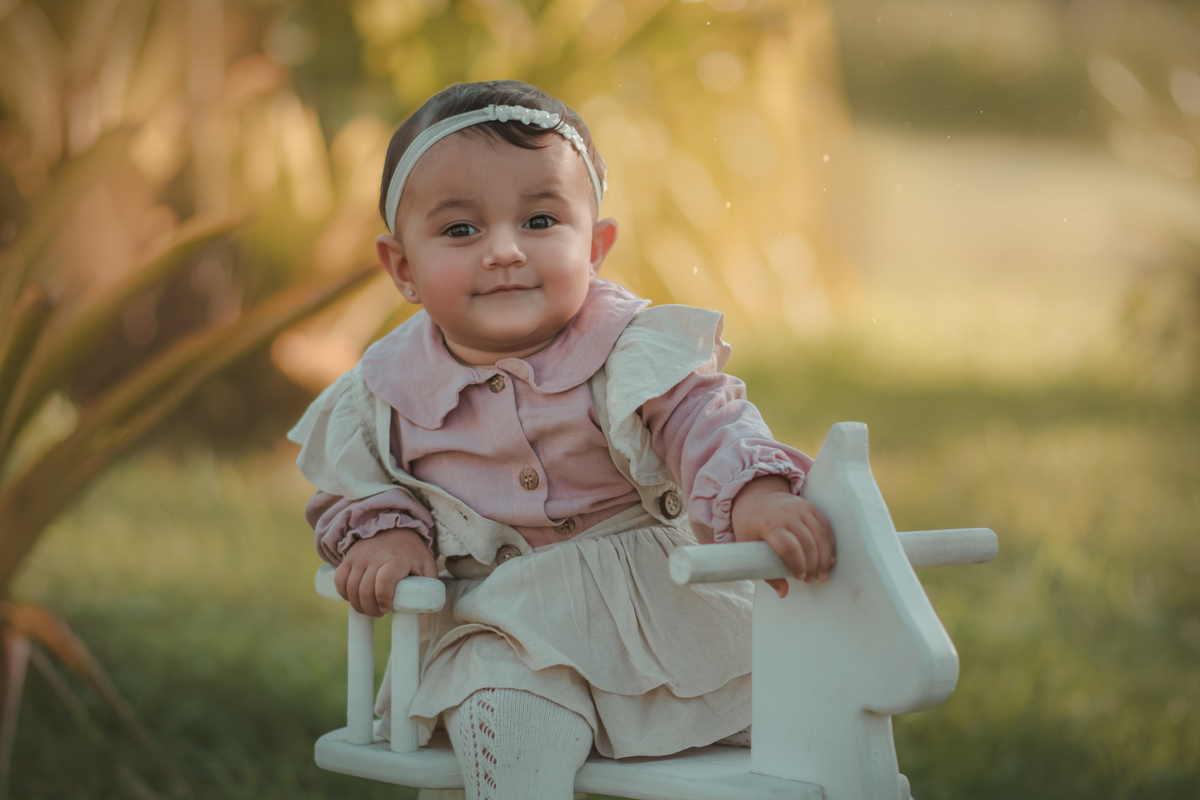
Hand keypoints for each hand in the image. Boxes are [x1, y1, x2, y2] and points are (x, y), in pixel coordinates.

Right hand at [334, 528, 437, 615]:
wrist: (394, 528)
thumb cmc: (411, 551)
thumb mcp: (426, 564)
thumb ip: (429, 584)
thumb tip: (423, 609)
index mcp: (397, 560)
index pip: (384, 581)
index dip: (383, 599)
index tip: (387, 609)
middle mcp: (376, 557)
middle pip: (366, 589)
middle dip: (371, 608)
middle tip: (379, 613)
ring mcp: (360, 557)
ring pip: (351, 587)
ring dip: (358, 605)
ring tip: (368, 610)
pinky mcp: (349, 558)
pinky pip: (340, 579)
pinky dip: (343, 593)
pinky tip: (353, 599)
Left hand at [730, 476, 834, 598]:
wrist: (756, 497)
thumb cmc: (750, 525)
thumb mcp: (748, 546)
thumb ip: (764, 570)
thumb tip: (783, 593)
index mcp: (768, 524)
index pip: (788, 547)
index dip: (797, 565)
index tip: (799, 577)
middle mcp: (786, 514)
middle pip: (807, 543)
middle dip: (813, 565)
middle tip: (812, 579)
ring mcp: (799, 508)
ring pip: (820, 535)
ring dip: (824, 557)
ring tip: (823, 574)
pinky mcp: (809, 506)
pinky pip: (825, 526)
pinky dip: (830, 544)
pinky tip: (830, 559)